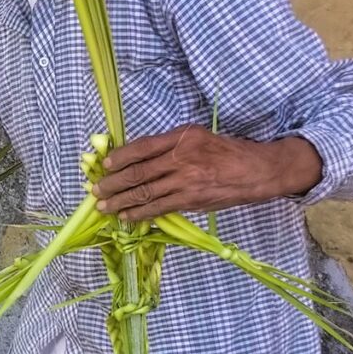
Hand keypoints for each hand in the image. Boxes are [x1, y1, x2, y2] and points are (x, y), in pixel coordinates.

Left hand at [91, 125, 321, 221]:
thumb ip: (168, 144)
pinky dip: (140, 214)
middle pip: (139, 172)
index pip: (143, 147)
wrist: (256, 170)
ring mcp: (187, 181)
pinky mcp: (193, 201)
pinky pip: (160, 208)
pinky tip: (126, 217)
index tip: (105, 165)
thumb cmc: (224, 151)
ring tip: (104, 207)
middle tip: (96, 190)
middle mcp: (183, 158)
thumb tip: (135, 157)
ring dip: (121, 202)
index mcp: (182, 138)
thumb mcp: (197, 136)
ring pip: (146, 193)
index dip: (120, 157)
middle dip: (113, 184)